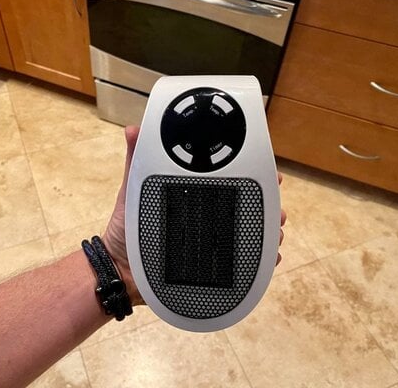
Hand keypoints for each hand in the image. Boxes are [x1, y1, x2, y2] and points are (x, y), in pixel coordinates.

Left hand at [103, 126, 286, 305]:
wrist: (120, 269)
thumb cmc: (126, 228)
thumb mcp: (132, 190)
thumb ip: (134, 160)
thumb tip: (133, 129)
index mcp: (191, 195)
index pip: (227, 180)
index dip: (251, 173)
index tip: (268, 170)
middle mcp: (205, 216)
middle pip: (244, 206)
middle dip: (267, 204)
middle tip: (276, 208)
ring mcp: (210, 241)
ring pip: (248, 232)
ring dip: (267, 230)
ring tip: (275, 232)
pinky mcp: (210, 266)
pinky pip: (241, 262)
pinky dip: (259, 260)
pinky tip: (268, 257)